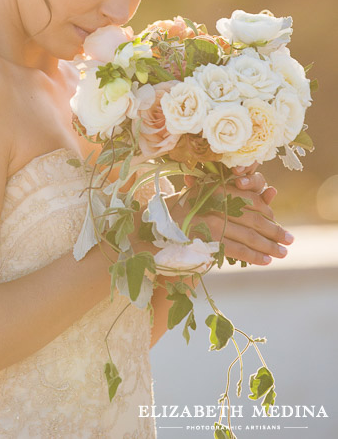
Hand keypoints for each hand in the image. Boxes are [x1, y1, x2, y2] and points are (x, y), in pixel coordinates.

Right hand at [178, 162, 294, 265]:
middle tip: (290, 240)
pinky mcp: (207, 241)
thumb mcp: (211, 195)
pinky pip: (237, 250)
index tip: (276, 221)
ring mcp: (210, 222)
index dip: (268, 211)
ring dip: (269, 246)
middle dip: (275, 231)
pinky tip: (265, 260)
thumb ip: (241, 193)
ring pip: (248, 236)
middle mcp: (215, 202)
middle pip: (254, 218)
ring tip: (281, 253)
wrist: (158, 228)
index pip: (251, 198)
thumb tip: (273, 191)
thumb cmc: (189, 210)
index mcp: (217, 187)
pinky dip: (253, 256)